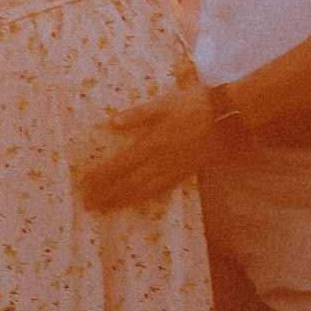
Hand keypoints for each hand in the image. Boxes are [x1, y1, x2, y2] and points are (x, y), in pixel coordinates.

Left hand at [80, 82, 212, 211]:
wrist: (226, 117)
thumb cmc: (194, 104)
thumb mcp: (164, 103)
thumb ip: (138, 115)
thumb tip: (112, 123)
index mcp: (152, 143)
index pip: (120, 164)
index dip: (101, 176)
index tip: (84, 184)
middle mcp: (160, 161)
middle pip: (129, 184)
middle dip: (107, 195)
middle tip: (88, 205)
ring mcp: (174, 170)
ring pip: (144, 191)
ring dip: (123, 201)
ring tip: (106, 207)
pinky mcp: (186, 173)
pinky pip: (161, 190)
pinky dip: (145, 198)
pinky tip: (138, 201)